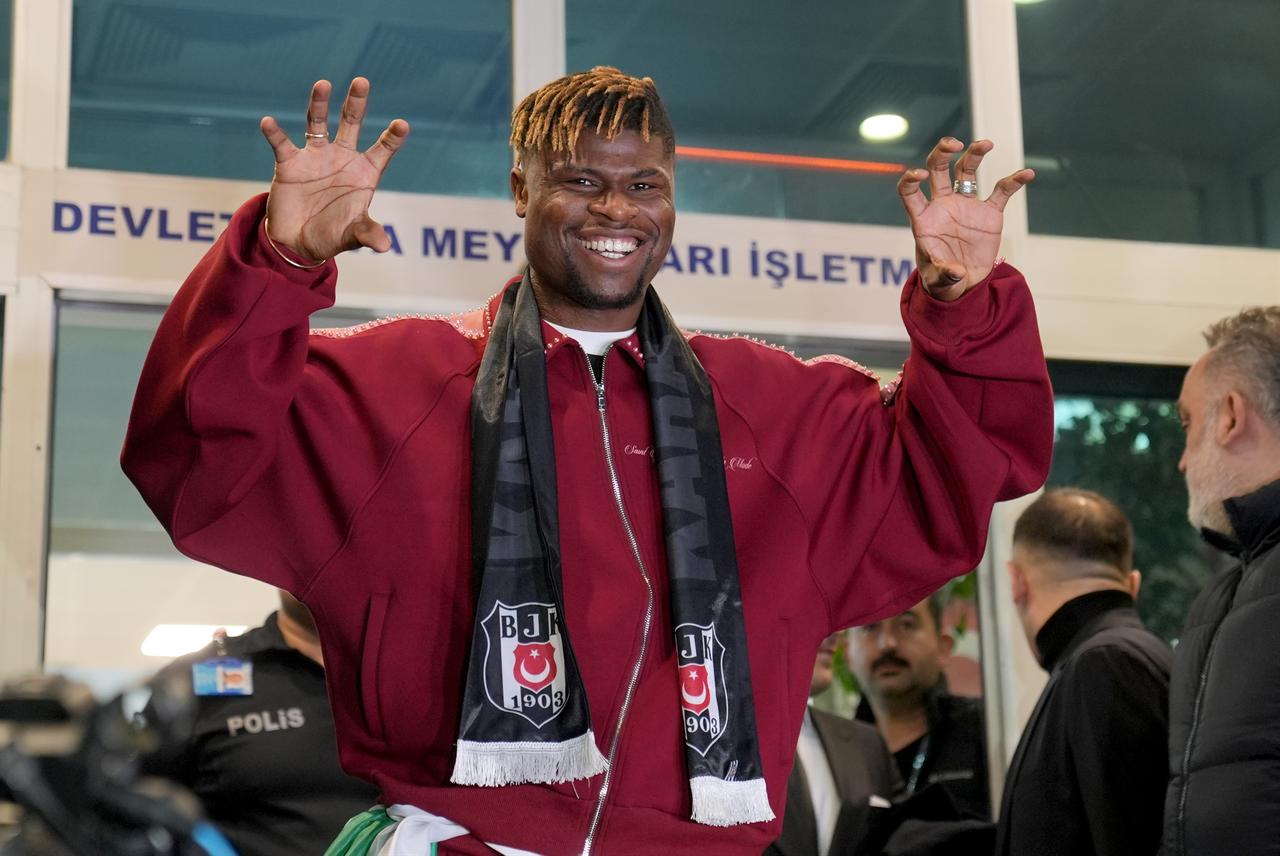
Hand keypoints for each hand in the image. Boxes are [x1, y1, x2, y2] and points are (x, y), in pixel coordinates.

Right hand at [260, 77, 409, 261]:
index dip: (392, 138)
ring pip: (317, 124)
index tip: (403, 124)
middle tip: (362, 81)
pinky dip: (275, 133)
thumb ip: (367, 234)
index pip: (382, 150)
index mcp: (363, 173)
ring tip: (323, 84)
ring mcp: (315, 158)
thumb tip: (385, 246)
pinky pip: (281, 145)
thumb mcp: (352, 236)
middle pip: (351, 124)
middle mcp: (341, 159)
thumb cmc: (331, 235)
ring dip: (319, 105)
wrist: (297, 242)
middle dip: (356, 104)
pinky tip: (269, 123)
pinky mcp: (289, 164)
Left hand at [897, 138, 1033, 300]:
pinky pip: (1001, 192)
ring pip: (967, 171)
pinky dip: (1013, 182)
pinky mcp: (988, 213)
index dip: (910, 179)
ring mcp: (966, 206)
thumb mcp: (938, 281)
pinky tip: (1026, 174)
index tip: (920, 175)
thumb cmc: (941, 280)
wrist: (963, 283)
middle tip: (954, 144)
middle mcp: (942, 206)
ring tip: (986, 143)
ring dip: (975, 154)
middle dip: (942, 153)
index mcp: (923, 218)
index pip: (909, 191)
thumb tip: (956, 271)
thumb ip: (943, 274)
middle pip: (938, 170)